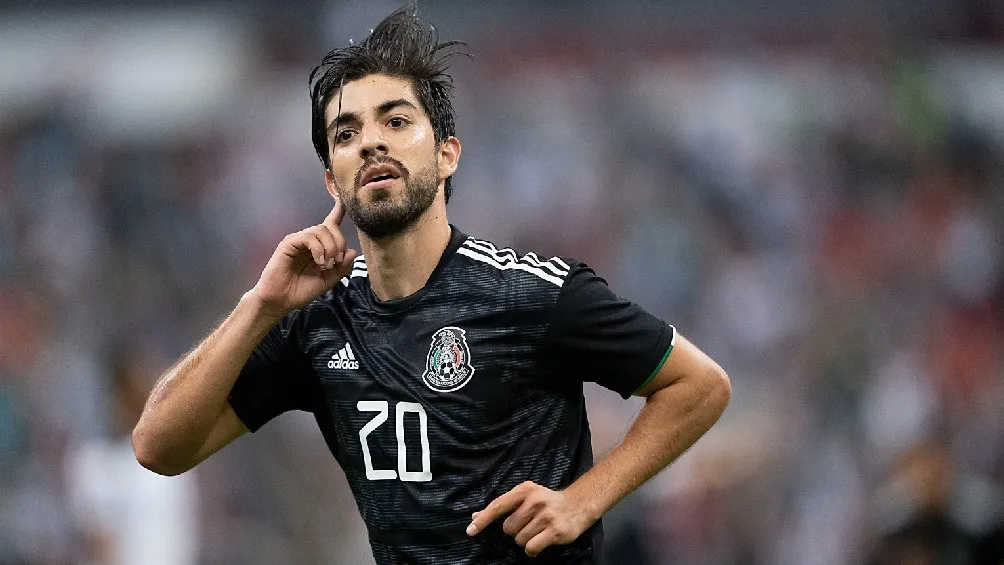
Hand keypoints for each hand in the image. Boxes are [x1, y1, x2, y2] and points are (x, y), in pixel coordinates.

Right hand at [249, 199, 357, 318]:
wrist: (280, 301)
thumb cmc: (301, 291)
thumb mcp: (327, 281)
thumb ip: (341, 268)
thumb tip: (353, 252)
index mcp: (318, 247)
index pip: (329, 225)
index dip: (337, 212)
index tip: (344, 201)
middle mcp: (309, 241)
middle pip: (330, 227)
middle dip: (339, 243)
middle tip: (337, 261)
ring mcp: (298, 241)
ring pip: (320, 230)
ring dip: (330, 247)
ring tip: (327, 264)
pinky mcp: (289, 243)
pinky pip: (308, 237)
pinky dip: (318, 249)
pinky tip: (319, 262)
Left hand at [466, 481, 596, 557]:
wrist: (578, 504)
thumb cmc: (547, 502)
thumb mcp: (525, 497)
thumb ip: (502, 506)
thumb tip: (475, 516)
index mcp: (525, 490)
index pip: (498, 505)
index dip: (483, 519)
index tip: (470, 530)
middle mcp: (535, 501)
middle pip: (508, 528)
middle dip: (515, 531)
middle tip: (529, 525)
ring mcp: (546, 516)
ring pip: (519, 540)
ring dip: (525, 540)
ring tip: (538, 531)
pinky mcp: (555, 531)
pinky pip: (531, 548)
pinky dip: (532, 550)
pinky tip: (540, 543)